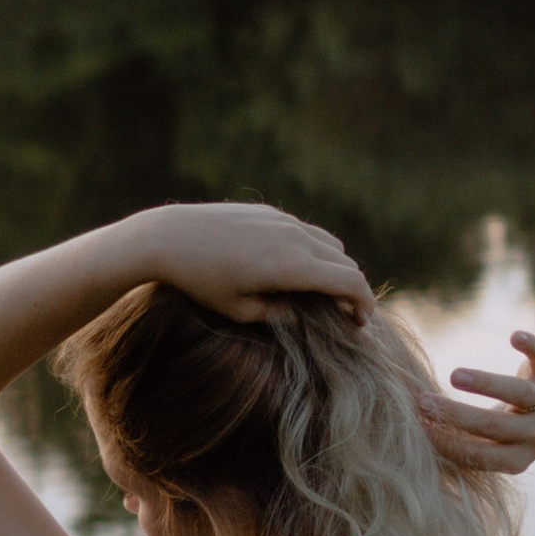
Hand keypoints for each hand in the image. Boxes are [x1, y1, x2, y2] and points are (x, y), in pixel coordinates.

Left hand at [135, 202, 373, 325]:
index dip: (364, 304)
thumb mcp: (238, 309)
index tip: (361, 323)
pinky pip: (306, 231)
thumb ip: (277, 314)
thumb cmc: (201, 281)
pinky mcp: (270, 212)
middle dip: (354, 289)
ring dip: (336, 267)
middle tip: (349, 313)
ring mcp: (283, 221)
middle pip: (345, 262)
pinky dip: (316, 251)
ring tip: (327, 292)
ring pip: (329, 243)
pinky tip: (299, 268)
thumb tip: (302, 315)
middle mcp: (295, 238)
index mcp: (293, 266)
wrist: (169, 237)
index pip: (349, 282)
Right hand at [422, 329, 534, 472]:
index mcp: (516, 459)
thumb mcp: (490, 445)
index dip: (446, 442)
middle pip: (495, 426)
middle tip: (420, 402)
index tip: (414, 428)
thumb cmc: (507, 428)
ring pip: (519, 394)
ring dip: (486, 384)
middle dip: (456, 415)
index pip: (478, 454)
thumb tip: (407, 438)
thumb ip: (459, 445)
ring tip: (454, 376)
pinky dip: (531, 348)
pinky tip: (514, 336)